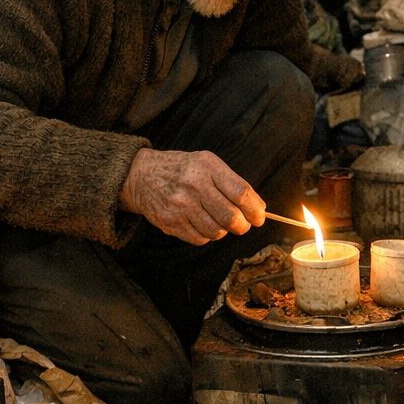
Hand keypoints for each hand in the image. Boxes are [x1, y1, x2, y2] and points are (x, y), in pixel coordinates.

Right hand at [120, 149, 265, 244]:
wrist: (143, 176)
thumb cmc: (182, 170)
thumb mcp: (207, 164)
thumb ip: (233, 183)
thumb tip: (259, 208)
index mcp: (207, 167)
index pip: (241, 193)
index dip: (255, 210)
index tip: (260, 217)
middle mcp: (194, 186)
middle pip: (231, 217)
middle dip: (243, 225)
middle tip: (243, 224)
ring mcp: (181, 206)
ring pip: (217, 231)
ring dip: (223, 230)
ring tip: (218, 220)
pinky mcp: (171, 222)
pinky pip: (200, 239)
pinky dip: (206, 235)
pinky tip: (201, 223)